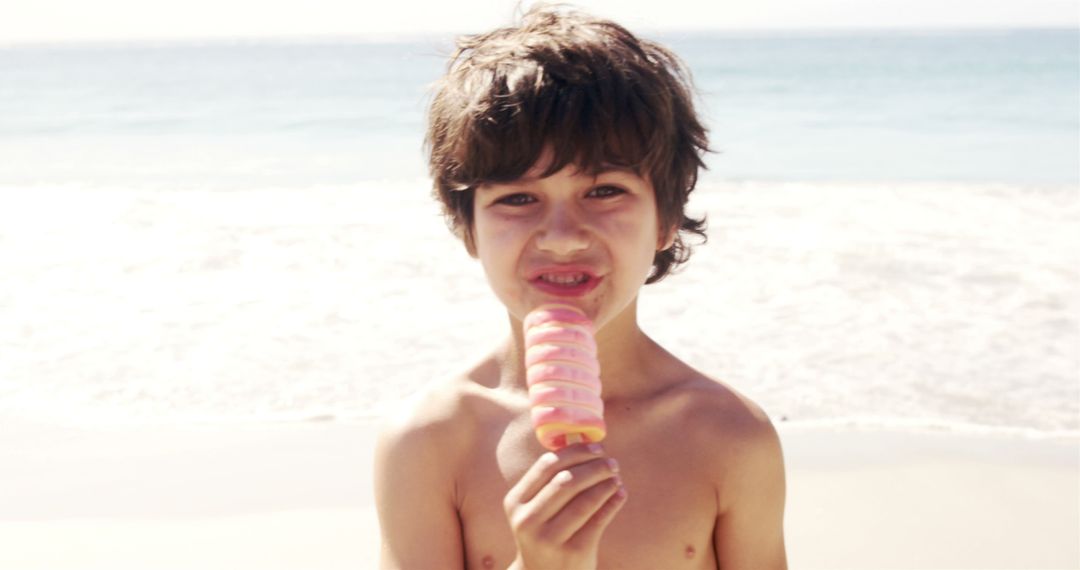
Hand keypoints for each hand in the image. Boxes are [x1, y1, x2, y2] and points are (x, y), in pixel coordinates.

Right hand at [503, 443, 627, 569]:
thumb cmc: (544, 533)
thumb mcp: (535, 509)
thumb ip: (551, 480)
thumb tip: (583, 441)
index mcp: (516, 502)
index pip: (547, 465)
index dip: (575, 452)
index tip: (596, 448)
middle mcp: (528, 521)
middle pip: (567, 481)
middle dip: (594, 467)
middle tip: (612, 462)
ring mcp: (549, 539)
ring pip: (584, 501)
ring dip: (606, 484)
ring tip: (617, 478)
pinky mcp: (573, 553)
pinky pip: (599, 521)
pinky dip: (613, 503)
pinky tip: (620, 494)